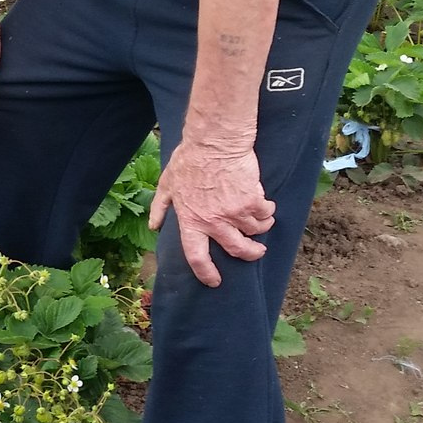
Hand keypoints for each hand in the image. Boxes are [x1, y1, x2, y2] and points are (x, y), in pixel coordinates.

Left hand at [147, 140, 273, 286]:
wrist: (215, 141)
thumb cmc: (189, 159)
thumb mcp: (167, 183)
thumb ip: (161, 207)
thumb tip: (154, 226)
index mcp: (191, 220)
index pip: (196, 256)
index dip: (205, 273)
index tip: (214, 281)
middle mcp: (214, 222)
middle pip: (236, 249)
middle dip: (250, 254)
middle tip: (257, 252)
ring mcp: (234, 213)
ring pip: (255, 231)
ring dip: (261, 228)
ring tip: (262, 220)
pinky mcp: (253, 201)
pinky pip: (266, 214)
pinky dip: (268, 212)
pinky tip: (265, 204)